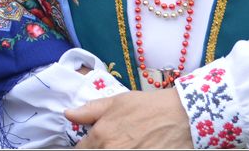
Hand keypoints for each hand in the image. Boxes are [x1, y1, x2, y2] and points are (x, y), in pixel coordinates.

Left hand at [66, 87, 193, 146]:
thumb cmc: (147, 106)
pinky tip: (136, 146)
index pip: (81, 150)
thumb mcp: (115, 102)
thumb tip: (68, 114)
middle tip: (111, 140)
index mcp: (101, 138)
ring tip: (124, 143)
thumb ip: (89, 111)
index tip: (89, 143)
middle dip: (98, 149)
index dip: (84, 147)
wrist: (181, 116)